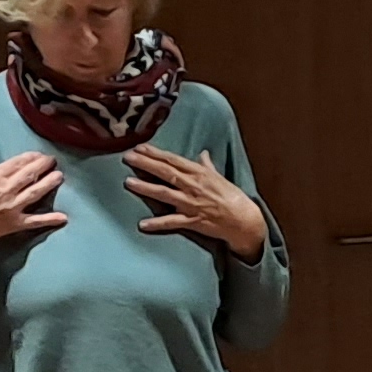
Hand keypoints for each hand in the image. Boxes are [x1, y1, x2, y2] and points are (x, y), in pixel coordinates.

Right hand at [0, 149, 67, 271]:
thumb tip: (10, 172)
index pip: (18, 163)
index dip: (31, 157)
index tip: (38, 154)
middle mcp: (6, 189)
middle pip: (30, 174)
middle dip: (43, 165)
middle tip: (52, 160)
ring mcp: (12, 207)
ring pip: (36, 191)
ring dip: (50, 183)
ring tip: (60, 176)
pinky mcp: (15, 223)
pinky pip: (36, 221)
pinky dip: (50, 219)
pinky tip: (63, 217)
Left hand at [123, 144, 267, 257]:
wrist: (244, 219)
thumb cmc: (233, 197)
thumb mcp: (219, 177)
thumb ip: (207, 166)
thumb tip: (203, 154)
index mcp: (199, 173)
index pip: (173, 160)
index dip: (155, 153)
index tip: (139, 147)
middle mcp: (193, 186)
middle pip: (165, 172)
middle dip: (145, 164)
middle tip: (127, 157)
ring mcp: (191, 204)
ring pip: (164, 193)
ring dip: (145, 188)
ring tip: (128, 182)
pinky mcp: (192, 221)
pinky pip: (172, 222)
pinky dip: (157, 224)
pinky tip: (142, 224)